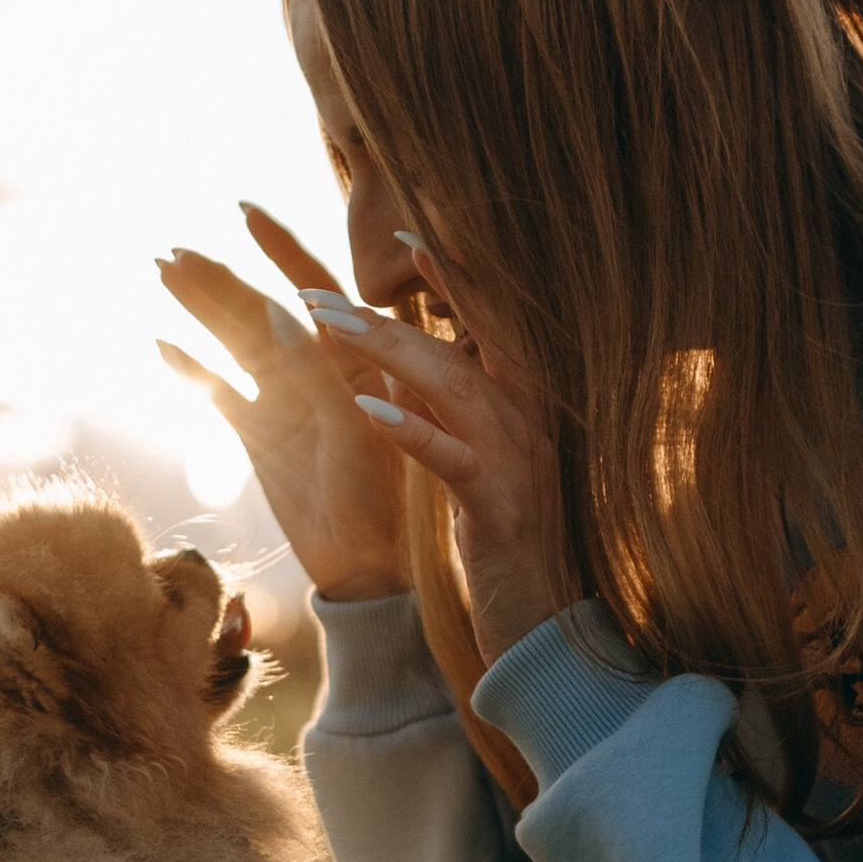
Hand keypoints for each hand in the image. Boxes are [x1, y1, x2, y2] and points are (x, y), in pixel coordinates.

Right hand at [157, 208, 409, 600]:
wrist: (370, 567)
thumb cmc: (384, 498)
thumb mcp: (359, 428)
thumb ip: (319, 370)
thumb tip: (279, 304)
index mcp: (355, 356)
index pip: (314, 286)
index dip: (280, 247)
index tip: (245, 209)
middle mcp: (318, 369)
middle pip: (260, 307)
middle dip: (219, 276)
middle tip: (173, 248)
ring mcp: (285, 400)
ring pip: (233, 341)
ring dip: (199, 308)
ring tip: (163, 272)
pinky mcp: (260, 435)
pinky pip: (218, 392)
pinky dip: (191, 369)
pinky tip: (162, 343)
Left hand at [293, 246, 567, 666]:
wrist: (546, 630)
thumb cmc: (506, 546)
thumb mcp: (476, 465)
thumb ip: (449, 413)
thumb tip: (408, 366)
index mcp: (523, 404)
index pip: (488, 321)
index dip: (451, 273)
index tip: (401, 231)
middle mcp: (529, 418)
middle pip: (466, 335)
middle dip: (391, 303)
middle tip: (316, 287)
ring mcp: (518, 459)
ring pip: (454, 382)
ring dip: (387, 346)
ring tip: (321, 321)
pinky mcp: (499, 507)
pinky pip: (452, 457)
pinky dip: (411, 429)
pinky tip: (367, 409)